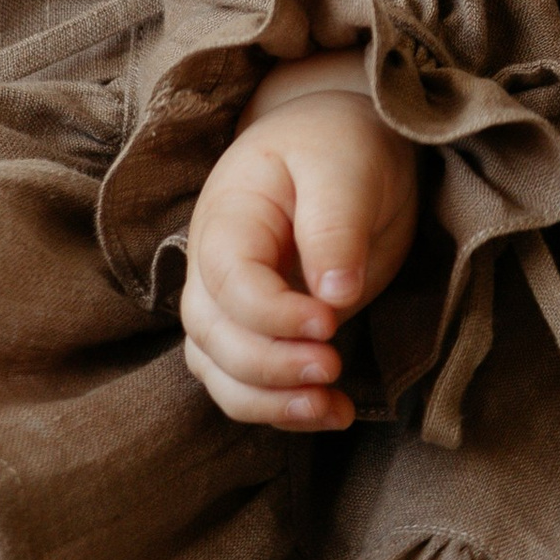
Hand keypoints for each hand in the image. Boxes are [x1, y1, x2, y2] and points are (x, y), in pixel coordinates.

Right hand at [179, 79, 417, 432]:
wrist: (338, 146)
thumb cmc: (339, 146)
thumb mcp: (345, 165)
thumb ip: (335, 224)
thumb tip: (335, 295)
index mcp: (228, 217)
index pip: (228, 281)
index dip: (271, 313)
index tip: (328, 322)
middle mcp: (214, 268)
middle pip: (214, 336)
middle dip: (269, 364)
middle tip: (332, 366)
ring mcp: (230, 305)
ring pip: (221, 371)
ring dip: (269, 402)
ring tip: (330, 409)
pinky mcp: (259, 333)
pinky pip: (248, 384)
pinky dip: (283, 409)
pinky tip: (333, 413)